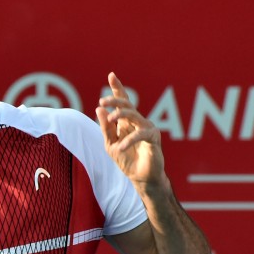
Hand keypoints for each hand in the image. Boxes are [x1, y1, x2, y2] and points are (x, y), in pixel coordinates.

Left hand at [96, 72, 167, 191]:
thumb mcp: (110, 144)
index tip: (111, 75)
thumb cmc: (126, 160)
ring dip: (121, 115)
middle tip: (102, 101)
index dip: (117, 88)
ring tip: (111, 119)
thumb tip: (99, 109)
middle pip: (127, 105)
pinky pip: (141, 134)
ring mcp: (146, 128)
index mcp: (126, 122)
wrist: (140, 177)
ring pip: (134, 115)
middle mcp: (137, 122)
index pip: (122, 102)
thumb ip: (106, 128)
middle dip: (115, 100)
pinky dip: (129, 140)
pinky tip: (120, 148)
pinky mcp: (153, 139)